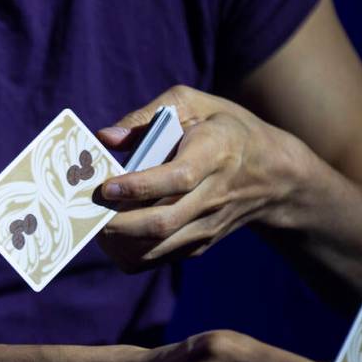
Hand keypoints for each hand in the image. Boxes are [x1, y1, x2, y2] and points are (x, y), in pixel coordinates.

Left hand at [94, 85, 307, 272]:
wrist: (273, 175)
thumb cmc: (223, 128)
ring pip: (158, 246)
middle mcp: (214, 195)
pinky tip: (110, 235)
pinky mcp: (200, 244)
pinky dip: (128, 252)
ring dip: (119, 242)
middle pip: (163, 221)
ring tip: (93, 224)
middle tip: (88, 212)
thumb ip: (146, 116)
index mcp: (216, 152)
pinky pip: (159, 257)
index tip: (107, 186)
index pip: (177, 178)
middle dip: (118, 222)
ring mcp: (208, 225)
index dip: (140, 186)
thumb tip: (105, 138)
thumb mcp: (193, 104)